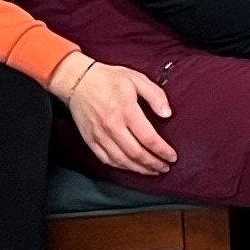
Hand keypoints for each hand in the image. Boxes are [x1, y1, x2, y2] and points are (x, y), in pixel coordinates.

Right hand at [54, 54, 177, 173]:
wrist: (77, 81)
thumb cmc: (108, 79)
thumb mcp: (137, 79)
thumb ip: (155, 96)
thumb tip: (167, 113)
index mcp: (126, 111)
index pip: (149, 138)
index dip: (162, 151)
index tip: (172, 157)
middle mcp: (112, 126)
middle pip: (136, 154)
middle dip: (154, 164)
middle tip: (165, 167)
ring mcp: (99, 135)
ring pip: (122, 160)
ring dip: (139, 169)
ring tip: (152, 170)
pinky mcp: (90, 139)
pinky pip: (106, 159)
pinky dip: (120, 166)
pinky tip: (131, 167)